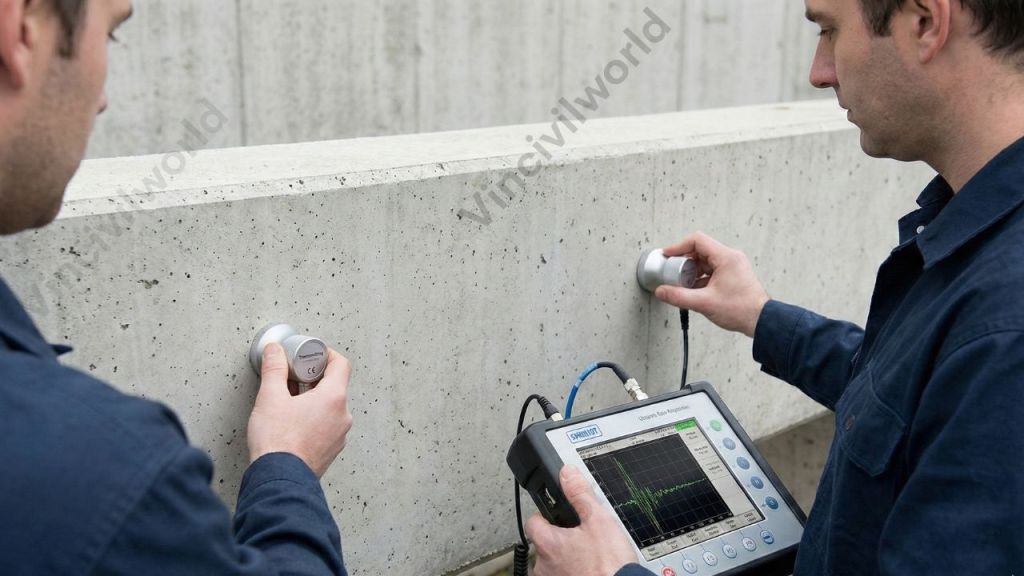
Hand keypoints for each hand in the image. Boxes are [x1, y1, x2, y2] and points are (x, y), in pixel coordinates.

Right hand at [247, 343, 353, 477]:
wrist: (279, 480)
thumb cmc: (277, 441)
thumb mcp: (270, 397)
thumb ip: (274, 369)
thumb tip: (274, 351)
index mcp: (334, 398)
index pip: (341, 364)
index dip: (326, 355)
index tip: (311, 354)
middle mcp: (342, 416)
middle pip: (335, 386)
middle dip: (314, 378)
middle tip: (295, 376)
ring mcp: (338, 436)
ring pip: (330, 408)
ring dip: (313, 399)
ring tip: (290, 400)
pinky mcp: (330, 450)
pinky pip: (326, 426)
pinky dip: (314, 418)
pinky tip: (293, 422)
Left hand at [526, 466, 636, 575]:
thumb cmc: (610, 565)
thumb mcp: (599, 521)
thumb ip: (580, 494)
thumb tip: (567, 474)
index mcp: (548, 543)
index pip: (533, 521)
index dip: (546, 515)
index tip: (558, 514)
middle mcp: (543, 565)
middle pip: (544, 542)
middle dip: (560, 537)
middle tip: (582, 536)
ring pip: (553, 561)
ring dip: (566, 556)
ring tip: (588, 554)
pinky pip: (561, 574)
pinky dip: (571, 570)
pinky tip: (588, 567)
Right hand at [654, 232, 768, 337]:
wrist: (760, 321)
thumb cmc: (741, 309)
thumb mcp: (704, 303)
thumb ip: (679, 296)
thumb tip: (662, 291)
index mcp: (726, 257)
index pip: (697, 241)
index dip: (678, 246)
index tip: (668, 255)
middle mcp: (730, 258)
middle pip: (699, 251)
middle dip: (683, 262)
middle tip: (673, 273)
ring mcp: (732, 266)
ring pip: (704, 262)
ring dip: (691, 271)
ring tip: (682, 285)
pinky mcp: (732, 275)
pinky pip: (711, 271)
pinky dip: (699, 278)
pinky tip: (693, 291)